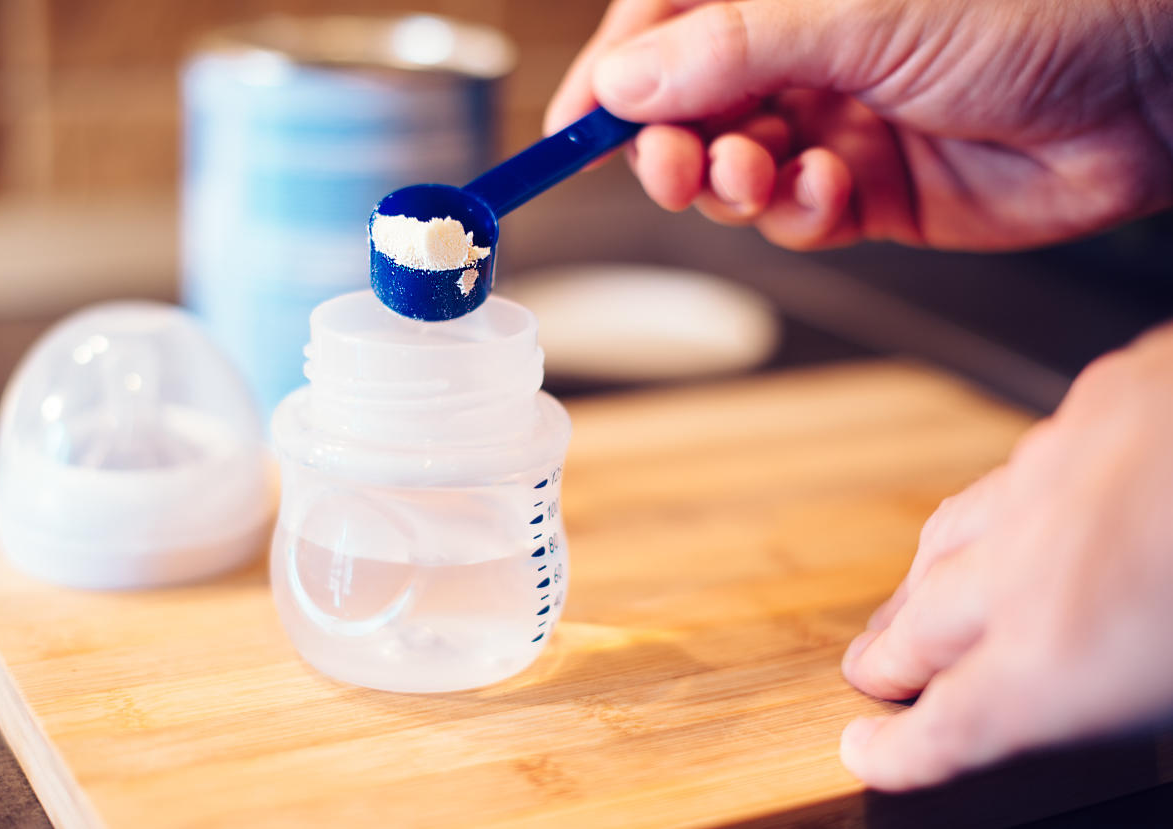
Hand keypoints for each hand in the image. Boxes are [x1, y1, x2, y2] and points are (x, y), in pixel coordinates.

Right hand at [546, 0, 1172, 249]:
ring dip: (732, 181)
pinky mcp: (872, 190)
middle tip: (668, 165)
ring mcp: (836, 122)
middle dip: (669, 142)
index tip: (573, 125)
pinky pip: (799, 213)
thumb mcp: (860, 12)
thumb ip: (733, 49)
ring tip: (754, 174)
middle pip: (690, 107)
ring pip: (736, 169)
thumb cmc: (1030, 5)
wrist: (1151, 88)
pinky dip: (799, 210)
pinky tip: (830, 190)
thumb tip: (623, 80)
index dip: (614, 74)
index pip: (669, 25)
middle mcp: (806, 52)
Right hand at [839, 322, 1172, 789]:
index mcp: (1062, 659)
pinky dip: (1004, 506)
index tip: (867, 750)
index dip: (898, 748)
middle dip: (889, 659)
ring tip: (915, 596)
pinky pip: (1023, 466)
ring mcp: (1053, 475)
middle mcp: (1031, 565)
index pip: (946, 724)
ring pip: (952, 535)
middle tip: (872, 673)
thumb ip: (1146, 705)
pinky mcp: (1094, 403)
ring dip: (925, 579)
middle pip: (922, 625)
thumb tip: (1133, 711)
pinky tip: (1021, 507)